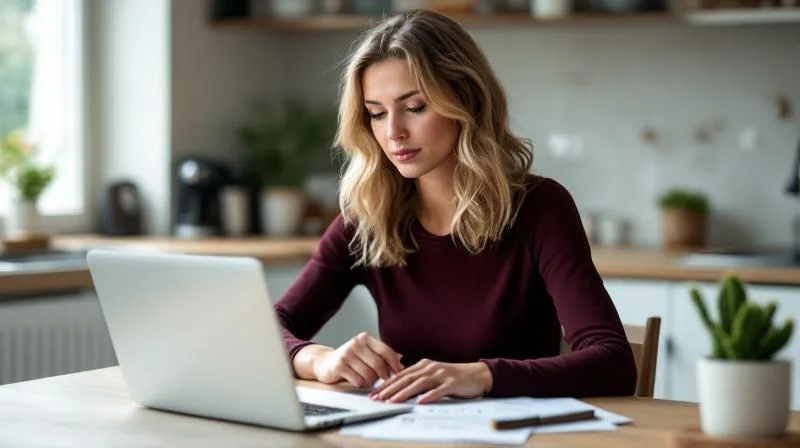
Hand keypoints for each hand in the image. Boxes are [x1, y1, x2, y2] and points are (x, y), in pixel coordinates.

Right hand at [312, 332, 403, 387]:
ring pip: (369, 374)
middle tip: (385, 382)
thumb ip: (382, 356)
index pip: (386, 350)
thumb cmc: (350, 359)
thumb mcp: (366, 353)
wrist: (324, 362)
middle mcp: (356, 344)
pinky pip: (357, 380)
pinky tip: (358, 381)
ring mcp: (346, 354)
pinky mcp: (339, 366)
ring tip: (368, 381)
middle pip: (378, 364)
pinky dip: (361, 384)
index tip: (400, 374)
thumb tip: (402, 361)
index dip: (395, 364)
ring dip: (371, 382)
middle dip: (384, 376)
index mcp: (365, 338)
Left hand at [368, 359, 492, 403]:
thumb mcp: (432, 375)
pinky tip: (420, 402)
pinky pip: (438, 390)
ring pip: (419, 384)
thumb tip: (399, 388)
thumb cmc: (453, 377)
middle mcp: (430, 368)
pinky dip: (429, 396)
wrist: (477, 374)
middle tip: (377, 398)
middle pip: (406, 378)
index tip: (374, 393)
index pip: (400, 375)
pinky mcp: (452, 383)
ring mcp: (441, 375)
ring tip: (393, 401)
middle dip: (390, 389)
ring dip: (404, 393)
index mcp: (423, 365)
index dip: (386, 384)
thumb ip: (417, 379)